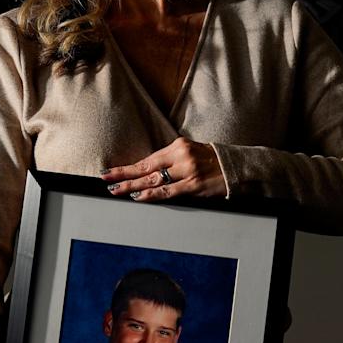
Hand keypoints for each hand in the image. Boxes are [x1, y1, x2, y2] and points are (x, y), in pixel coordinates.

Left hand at [101, 137, 226, 201]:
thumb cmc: (210, 160)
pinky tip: (139, 196)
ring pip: (154, 180)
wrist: (236, 165)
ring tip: (117, 190)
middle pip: (146, 168)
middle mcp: (181, 156)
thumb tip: (146, 171)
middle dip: (124, 175)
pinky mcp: (194, 185)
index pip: (147, 159)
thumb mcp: (189, 152)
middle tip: (106, 180)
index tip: (110, 171)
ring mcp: (187, 171)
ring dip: (133, 186)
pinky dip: (152, 194)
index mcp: (178, 146)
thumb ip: (169, 160)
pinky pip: (168, 191)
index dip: (127, 167)